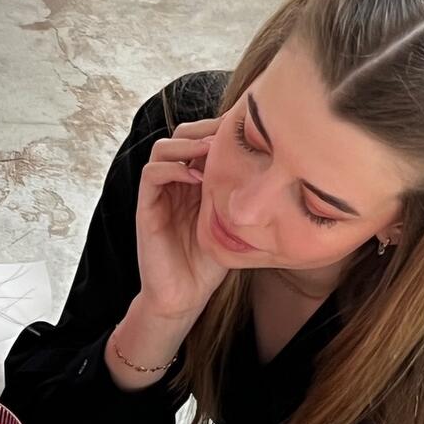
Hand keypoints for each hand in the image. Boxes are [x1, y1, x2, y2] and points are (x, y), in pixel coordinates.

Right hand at [136, 116, 230, 320]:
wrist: (184, 296)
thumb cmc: (210, 263)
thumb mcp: (234, 222)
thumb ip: (243, 196)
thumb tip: (276, 167)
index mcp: (196, 182)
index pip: (202, 138)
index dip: (220, 127)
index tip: (246, 129)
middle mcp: (176, 183)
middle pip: (182, 134)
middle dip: (205, 128)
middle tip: (229, 135)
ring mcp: (160, 195)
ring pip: (162, 148)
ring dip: (187, 143)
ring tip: (211, 152)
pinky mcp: (147, 209)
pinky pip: (151, 174)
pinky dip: (172, 167)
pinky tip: (195, 176)